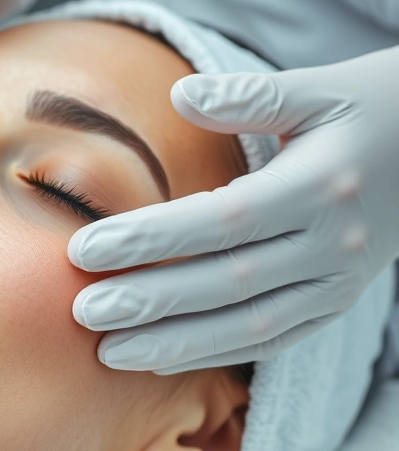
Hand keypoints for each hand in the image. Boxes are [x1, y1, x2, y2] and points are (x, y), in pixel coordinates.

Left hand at [67, 46, 398, 373]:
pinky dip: (216, 354)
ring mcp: (338, 283)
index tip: (85, 248)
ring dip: (175, 345)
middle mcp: (334, 243)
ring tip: (109, 353)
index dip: (151, 239)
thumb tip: (179, 95)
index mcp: (322, 185)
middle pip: (228, 282)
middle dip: (151, 301)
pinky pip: (273, 341)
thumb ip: (251, 97)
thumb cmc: (366, 112)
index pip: (221, 220)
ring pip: (250, 326)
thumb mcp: (320, 89)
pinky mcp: (336, 305)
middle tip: (84, 312)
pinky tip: (161, 361)